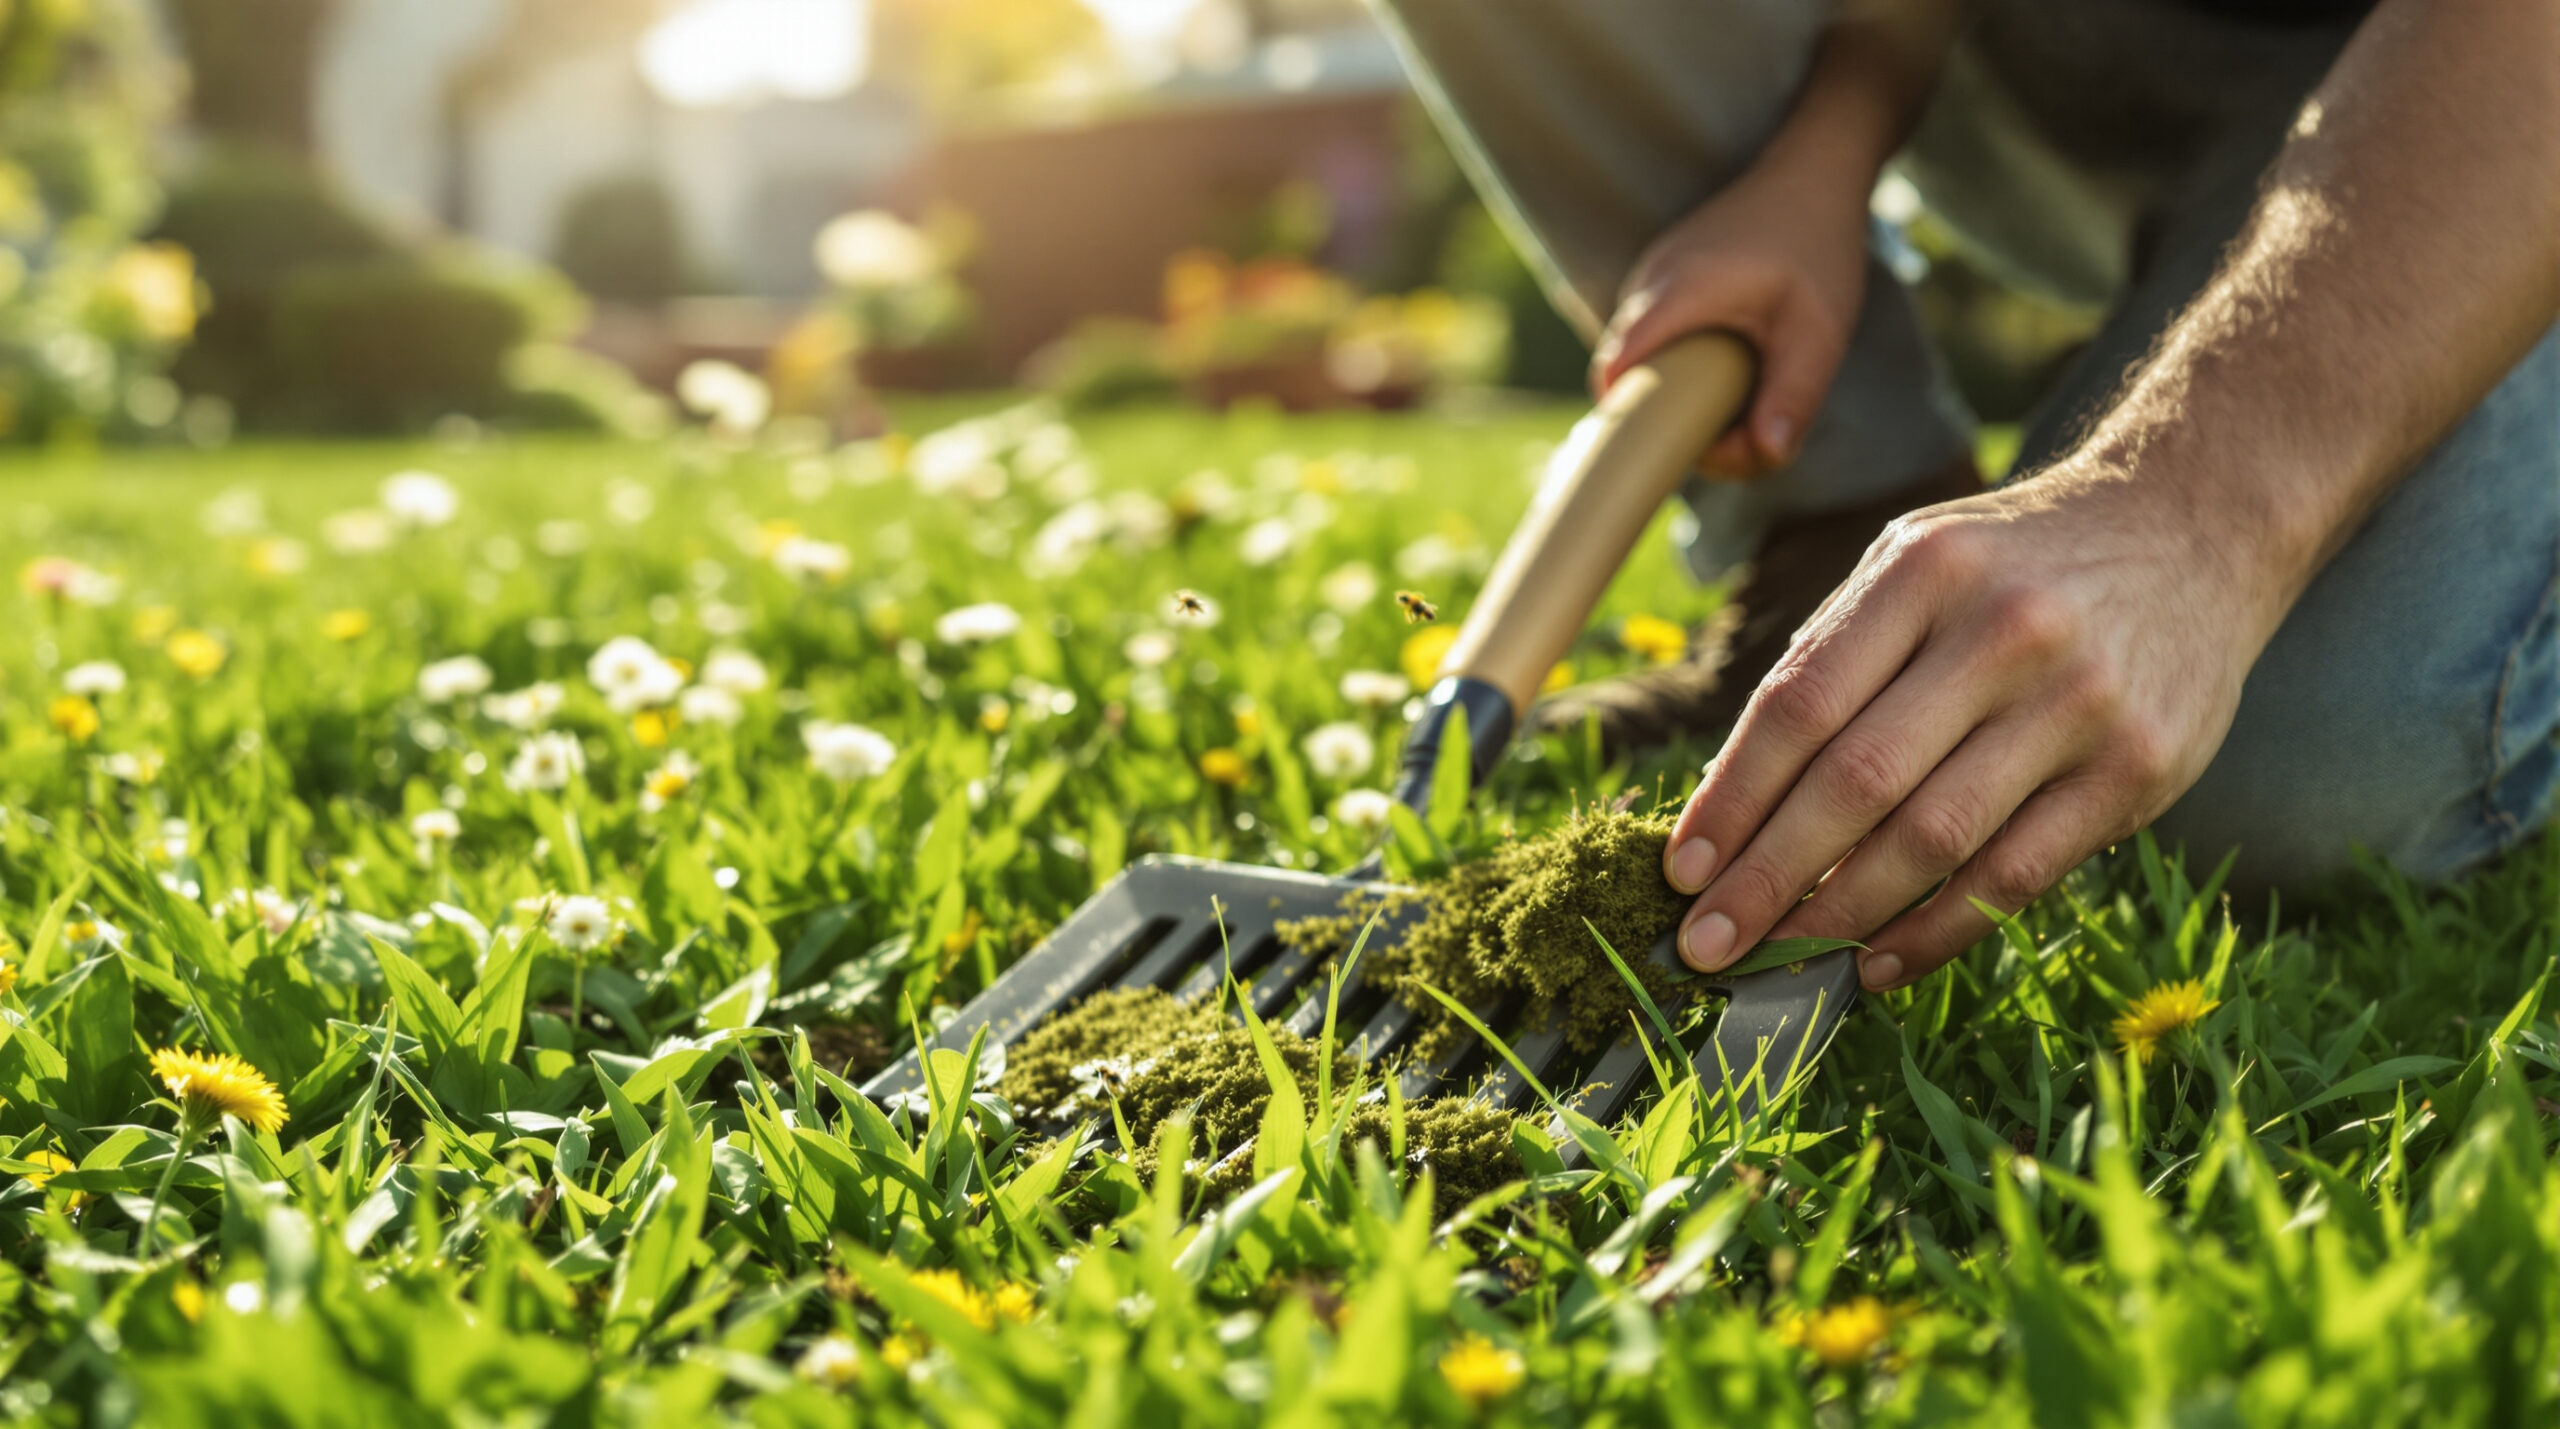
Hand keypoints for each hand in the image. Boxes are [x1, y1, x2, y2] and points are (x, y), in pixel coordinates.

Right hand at [1591, 152, 1871, 476]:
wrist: (1813, 174)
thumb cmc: (1818, 249)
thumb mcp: (1821, 331)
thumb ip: (1795, 395)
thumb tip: (1768, 456)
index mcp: (1682, 290)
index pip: (1618, 368)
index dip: (1632, 420)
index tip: (1684, 448)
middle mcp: (1651, 278)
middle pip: (1627, 372)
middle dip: (1671, 417)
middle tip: (1736, 433)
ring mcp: (1649, 273)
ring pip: (1638, 355)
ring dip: (1678, 390)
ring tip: (1741, 397)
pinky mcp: (1659, 276)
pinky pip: (1650, 334)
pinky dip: (1680, 362)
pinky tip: (1728, 364)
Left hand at [1657, 465, 2294, 990]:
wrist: (2191, 527)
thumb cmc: (2013, 564)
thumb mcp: (1915, 563)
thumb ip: (1833, 658)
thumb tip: (1735, 800)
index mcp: (1923, 572)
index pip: (1800, 705)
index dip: (1732, 798)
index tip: (1682, 870)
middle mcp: (2002, 632)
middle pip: (1857, 780)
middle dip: (1768, 875)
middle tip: (1707, 943)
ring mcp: (2078, 702)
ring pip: (1934, 838)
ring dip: (1842, 914)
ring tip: (1781, 958)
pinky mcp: (2139, 769)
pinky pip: (2017, 874)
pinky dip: (1938, 930)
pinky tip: (1879, 962)